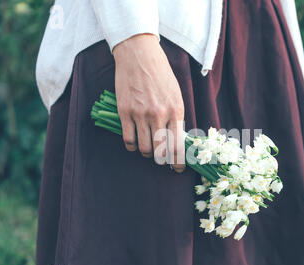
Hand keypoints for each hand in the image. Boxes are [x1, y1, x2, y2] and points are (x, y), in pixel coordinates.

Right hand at [113, 34, 185, 172]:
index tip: (178, 169)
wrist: (139, 56)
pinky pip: (128, 139)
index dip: (179, 162)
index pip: (179, 145)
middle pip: (161, 151)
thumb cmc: (161, 74)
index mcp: (176, 110)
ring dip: (147, 153)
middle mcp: (159, 114)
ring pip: (145, 148)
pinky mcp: (125, 112)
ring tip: (148, 150)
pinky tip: (135, 144)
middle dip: (162, 161)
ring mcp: (141, 114)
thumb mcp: (176, 94)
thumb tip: (177, 139)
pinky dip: (132, 146)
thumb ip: (176, 116)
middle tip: (162, 161)